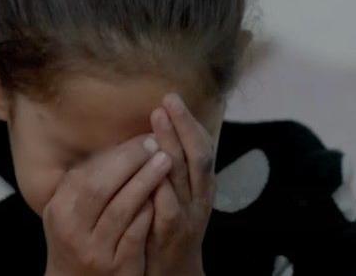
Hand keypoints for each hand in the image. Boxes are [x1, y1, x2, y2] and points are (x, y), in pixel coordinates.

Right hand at [43, 132, 171, 275]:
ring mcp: (94, 251)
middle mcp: (72, 231)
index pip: (88, 173)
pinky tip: (163, 195)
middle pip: (101, 187)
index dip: (118, 153)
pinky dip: (149, 211)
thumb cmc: (82, 235)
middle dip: (130, 161)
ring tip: (165, 160)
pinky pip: (135, 234)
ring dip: (145, 181)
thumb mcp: (72, 208)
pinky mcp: (117, 267)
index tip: (142, 137)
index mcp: (60, 209)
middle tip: (154, 142)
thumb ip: (89, 178)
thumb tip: (122, 141)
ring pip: (121, 209)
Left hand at [145, 93, 215, 275]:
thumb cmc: (167, 226)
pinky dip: (161, 186)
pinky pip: (168, 207)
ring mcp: (188, 215)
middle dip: (183, 125)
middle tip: (167, 101)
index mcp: (201, 184)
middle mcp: (199, 196)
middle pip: (197, 155)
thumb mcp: (175, 193)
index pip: (203, 146)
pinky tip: (152, 166)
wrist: (174, 272)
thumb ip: (168, 166)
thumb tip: (155, 128)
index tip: (173, 97)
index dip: (189, 122)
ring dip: (172, 145)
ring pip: (184, 176)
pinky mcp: (171, 233)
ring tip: (158, 120)